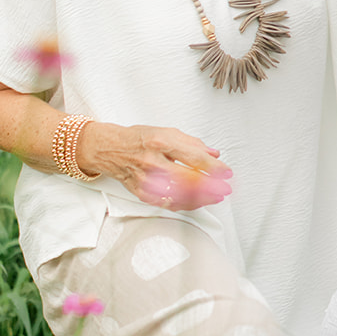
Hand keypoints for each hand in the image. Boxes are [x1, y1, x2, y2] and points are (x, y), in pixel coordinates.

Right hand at [81, 121, 232, 208]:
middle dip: (211, 187)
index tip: (226, 172)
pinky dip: (186, 204)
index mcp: (161, 143)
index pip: (193, 157)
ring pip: (179, 196)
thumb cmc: (137, 139)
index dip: (214, 167)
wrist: (110, 149)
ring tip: (215, 197)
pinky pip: (169, 203)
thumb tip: (213, 154)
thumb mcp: (166, 132)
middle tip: (225, 188)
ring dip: (201, 199)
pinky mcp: (143, 193)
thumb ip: (192, 143)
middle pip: (188, 180)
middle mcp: (153, 162)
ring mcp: (147, 180)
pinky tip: (197, 201)